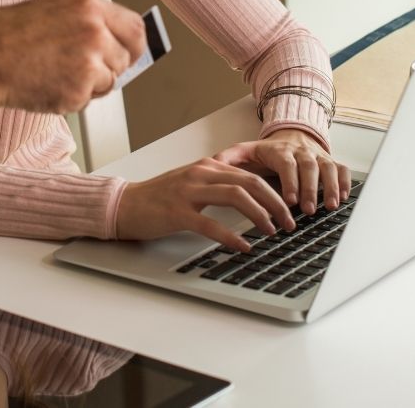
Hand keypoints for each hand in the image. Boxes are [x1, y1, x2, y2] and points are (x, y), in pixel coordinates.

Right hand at [0, 0, 144, 115]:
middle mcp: (95, 32)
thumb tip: (110, 39)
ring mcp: (89, 64)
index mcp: (88, 6)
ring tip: (56, 73)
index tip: (131, 53)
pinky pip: (87, 100)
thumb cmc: (4, 33)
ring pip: (109, 82)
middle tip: (81, 69)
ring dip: (90, 85)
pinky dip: (71, 98)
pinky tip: (47, 84)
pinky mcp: (78, 92)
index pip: (135, 28)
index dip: (134, 45)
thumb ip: (85, 21)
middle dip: (109, 67)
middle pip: (125, 58)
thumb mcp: (51, 9)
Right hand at [116, 158, 295, 251]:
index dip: (274, 193)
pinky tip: (242, 246)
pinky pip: (210, 224)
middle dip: (275, 203)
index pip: (250, 176)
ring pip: (235, 196)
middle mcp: (200, 174)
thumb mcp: (192, 184)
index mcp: (207, 167)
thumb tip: (250, 199)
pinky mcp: (177, 212)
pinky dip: (230, 236)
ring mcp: (188, 191)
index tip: (288, 210)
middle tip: (289, 223)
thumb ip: (218, 185)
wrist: (125, 205)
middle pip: (249, 183)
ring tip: (271, 231)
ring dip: (259, 215)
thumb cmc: (158, 199)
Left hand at [212, 129, 349, 214]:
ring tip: (331, 206)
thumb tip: (209, 163)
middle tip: (308, 210)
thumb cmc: (267, 151)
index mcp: (279, 150)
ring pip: (328, 168)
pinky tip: (344, 197)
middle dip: (310, 189)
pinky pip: (342, 169)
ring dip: (331, 187)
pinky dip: (345, 182)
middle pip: (309, 167)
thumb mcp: (245, 151)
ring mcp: (318, 157)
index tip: (290, 200)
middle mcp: (301, 152)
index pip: (286, 163)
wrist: (291, 136)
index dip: (290, 180)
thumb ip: (228, 158)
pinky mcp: (330, 162)